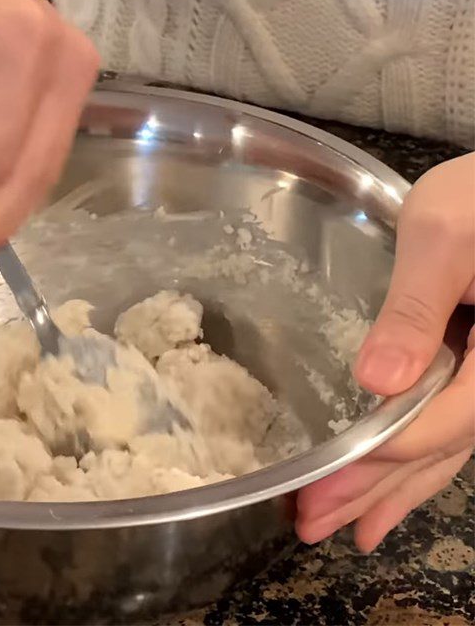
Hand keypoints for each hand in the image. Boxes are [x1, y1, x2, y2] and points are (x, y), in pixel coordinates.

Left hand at [296, 153, 474, 551]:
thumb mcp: (443, 234)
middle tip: (312, 526)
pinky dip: (415, 459)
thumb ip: (417, 308)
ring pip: (448, 448)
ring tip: (342, 529)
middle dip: (376, 491)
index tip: (324, 484)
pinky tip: (388, 486)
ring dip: (393, 489)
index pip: (445, 420)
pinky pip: (451, 425)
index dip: (385, 453)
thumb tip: (377, 383)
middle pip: (443, 448)